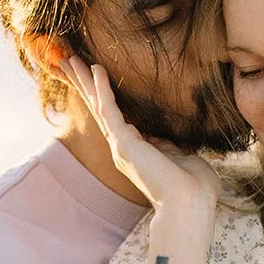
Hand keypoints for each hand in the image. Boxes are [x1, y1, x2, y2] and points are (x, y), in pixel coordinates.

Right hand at [62, 54, 219, 211]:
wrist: (191, 204)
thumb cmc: (195, 189)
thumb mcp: (185, 160)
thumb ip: (175, 148)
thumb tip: (177, 143)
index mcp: (138, 152)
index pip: (116, 118)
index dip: (104, 98)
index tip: (96, 79)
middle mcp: (123, 148)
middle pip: (98, 107)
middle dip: (84, 84)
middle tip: (67, 61)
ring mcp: (120, 145)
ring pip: (97, 105)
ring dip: (84, 80)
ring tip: (68, 59)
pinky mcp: (123, 142)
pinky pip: (109, 109)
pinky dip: (102, 88)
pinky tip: (95, 68)